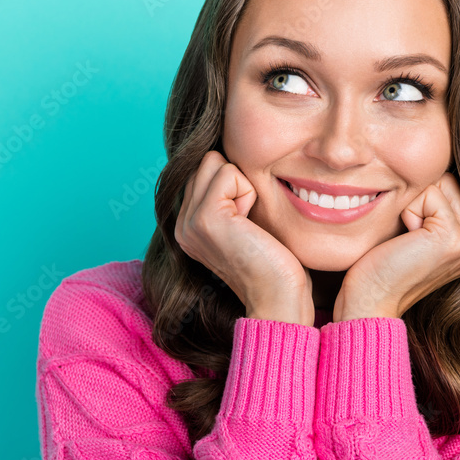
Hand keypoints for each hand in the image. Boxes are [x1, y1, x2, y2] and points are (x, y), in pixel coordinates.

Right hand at [174, 150, 313, 324]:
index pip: (205, 170)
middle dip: (236, 181)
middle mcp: (181, 223)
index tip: (246, 222)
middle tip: (248, 221)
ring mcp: (189, 221)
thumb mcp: (244, 225)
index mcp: (188, 225)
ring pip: (215, 162)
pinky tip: (250, 224)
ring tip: (249, 223)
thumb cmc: (274, 264)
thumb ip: (229, 198)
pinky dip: (248, 192)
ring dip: (242, 185)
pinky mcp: (204, 217)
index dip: (235, 185)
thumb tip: (231, 162)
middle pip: (207, 161)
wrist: (278, 298)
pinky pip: (228, 173)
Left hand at [333, 172, 459, 321]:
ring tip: (407, 239)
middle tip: (407, 237)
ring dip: (414, 205)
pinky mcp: (453, 238)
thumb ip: (435, 208)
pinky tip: (405, 239)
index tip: (410, 236)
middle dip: (420, 200)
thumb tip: (433, 171)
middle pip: (450, 182)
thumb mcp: (416, 233)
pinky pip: (429, 194)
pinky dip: (409, 211)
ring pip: (441, 184)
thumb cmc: (382, 266)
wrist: (371, 300)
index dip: (423, 201)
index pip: (454, 188)